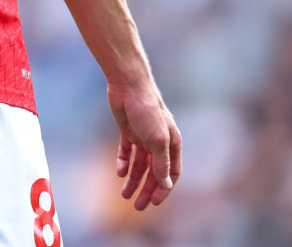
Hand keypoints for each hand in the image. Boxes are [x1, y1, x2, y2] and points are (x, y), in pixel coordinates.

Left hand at [107, 82, 180, 209]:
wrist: (128, 86)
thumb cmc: (148, 110)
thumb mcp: (158, 140)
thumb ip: (161, 163)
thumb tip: (166, 185)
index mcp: (172, 143)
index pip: (171, 173)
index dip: (164, 189)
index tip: (154, 202)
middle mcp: (158, 142)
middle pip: (154, 172)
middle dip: (146, 189)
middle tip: (137, 206)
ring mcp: (142, 136)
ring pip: (139, 164)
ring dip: (133, 180)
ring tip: (124, 194)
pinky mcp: (127, 131)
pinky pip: (126, 152)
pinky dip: (123, 162)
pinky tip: (119, 172)